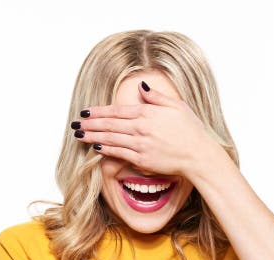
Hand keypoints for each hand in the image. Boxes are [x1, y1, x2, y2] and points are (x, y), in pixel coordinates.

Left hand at [72, 81, 215, 177]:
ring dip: (92, 136)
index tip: (85, 112)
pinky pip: (119, 153)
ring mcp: (141, 144)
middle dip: (90, 124)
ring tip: (79, 135)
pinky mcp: (142, 160)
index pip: (116, 111)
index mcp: (147, 112)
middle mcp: (141, 127)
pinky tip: (96, 147)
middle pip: (109, 124)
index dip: (98, 112)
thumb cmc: (190, 129)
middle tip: (75, 124)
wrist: (198, 154)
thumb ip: (155, 96)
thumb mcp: (176, 105)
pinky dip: (106, 149)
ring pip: (111, 138)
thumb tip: (141, 86)